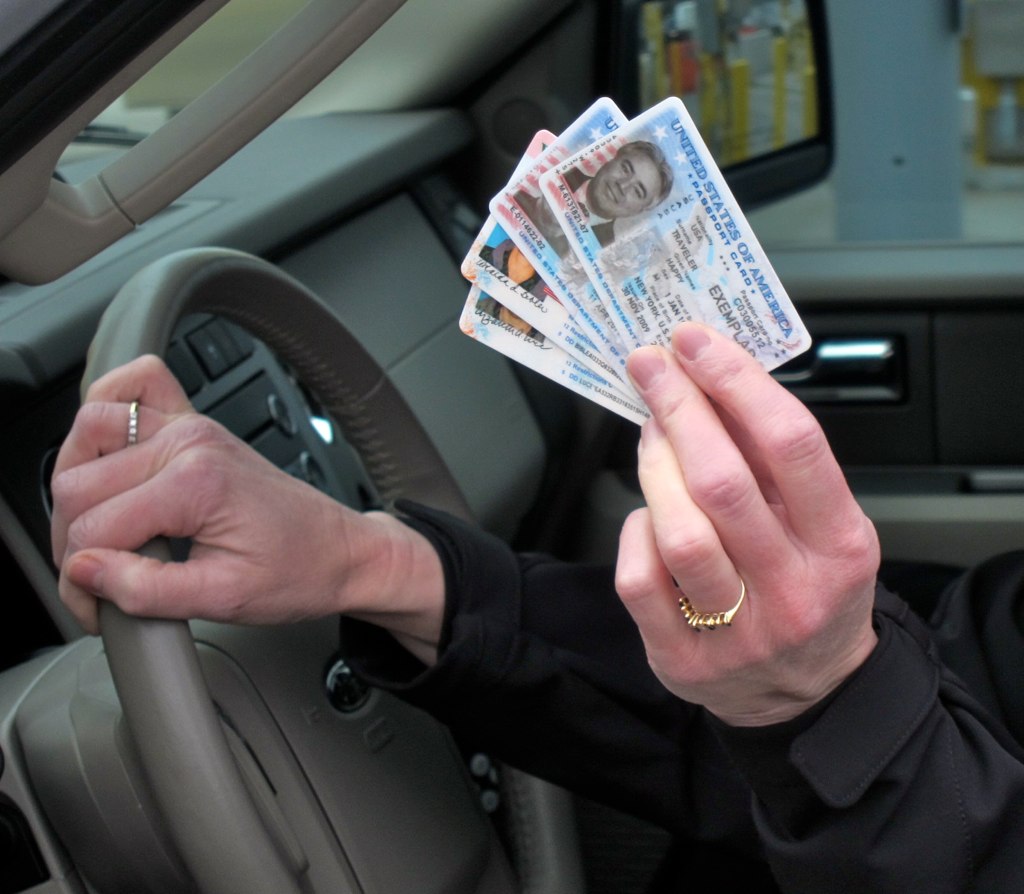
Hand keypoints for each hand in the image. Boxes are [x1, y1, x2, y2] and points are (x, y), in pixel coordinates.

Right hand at [50, 355, 443, 660]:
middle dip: (76, 543)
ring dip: (78, 489)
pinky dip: (107, 420)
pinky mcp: (194, 427)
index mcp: (195, 483)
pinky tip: (109, 463)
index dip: (84, 581)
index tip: (100, 610)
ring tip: (103, 537)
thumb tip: (85, 571)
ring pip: (87, 436)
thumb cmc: (299, 572)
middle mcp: (187, 442)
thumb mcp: (223, 600)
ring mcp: (190, 428)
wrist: (341, 551)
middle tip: (104, 583)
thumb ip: (146, 589)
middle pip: (77, 484)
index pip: (92, 529)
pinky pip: (134, 390)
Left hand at [616, 324, 879, 726]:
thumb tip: (717, 379)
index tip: (698, 342)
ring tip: (651, 433)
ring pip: (680, 531)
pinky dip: (636, 530)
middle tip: (652, 366)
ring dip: (654, 466)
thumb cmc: (811, 589)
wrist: (807, 693)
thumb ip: (779, 464)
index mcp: (840, 545)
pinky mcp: (683, 658)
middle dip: (680, 409)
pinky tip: (649, 514)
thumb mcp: (825, 526)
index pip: (792, 445)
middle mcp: (793, 590)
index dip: (738, 382)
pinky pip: (640, 577)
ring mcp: (738, 631)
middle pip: (724, 482)